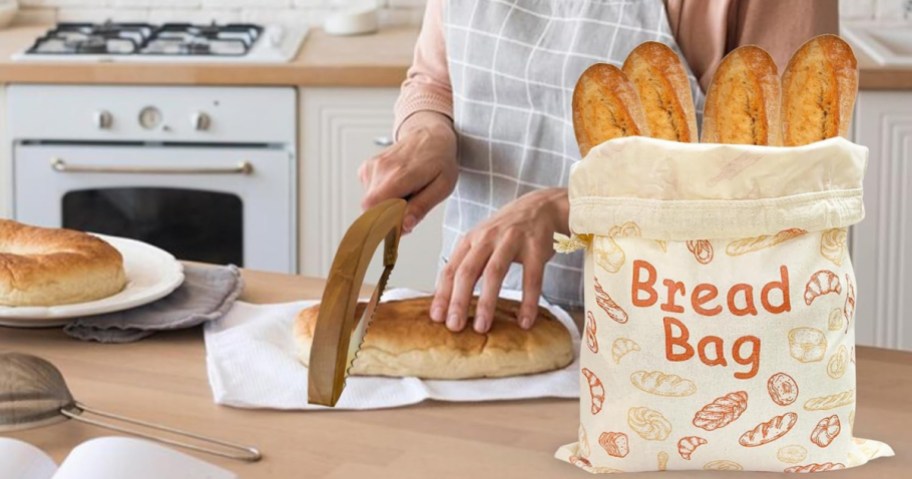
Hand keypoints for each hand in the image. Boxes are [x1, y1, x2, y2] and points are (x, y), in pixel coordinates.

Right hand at [359, 111, 457, 232]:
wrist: (430, 136)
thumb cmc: (439, 160)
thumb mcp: (442, 187)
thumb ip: (421, 207)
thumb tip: (404, 225)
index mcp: (399, 175)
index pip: (374, 210)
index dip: (384, 225)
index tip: (401, 227)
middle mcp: (381, 169)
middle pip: (370, 210)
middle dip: (387, 219)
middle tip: (408, 214)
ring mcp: (371, 167)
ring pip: (370, 204)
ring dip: (386, 208)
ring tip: (406, 196)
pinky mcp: (367, 168)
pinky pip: (369, 194)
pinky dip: (382, 198)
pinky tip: (397, 189)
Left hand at [430, 188, 570, 332]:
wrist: (541, 207)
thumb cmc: (507, 231)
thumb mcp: (482, 241)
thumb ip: (467, 264)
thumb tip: (447, 299)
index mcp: (470, 240)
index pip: (451, 269)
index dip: (442, 294)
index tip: (437, 318)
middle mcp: (487, 238)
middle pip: (468, 271)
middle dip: (458, 300)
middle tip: (454, 326)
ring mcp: (511, 241)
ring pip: (494, 273)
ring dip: (486, 302)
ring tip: (482, 327)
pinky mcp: (535, 247)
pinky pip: (531, 278)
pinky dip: (528, 301)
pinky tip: (524, 321)